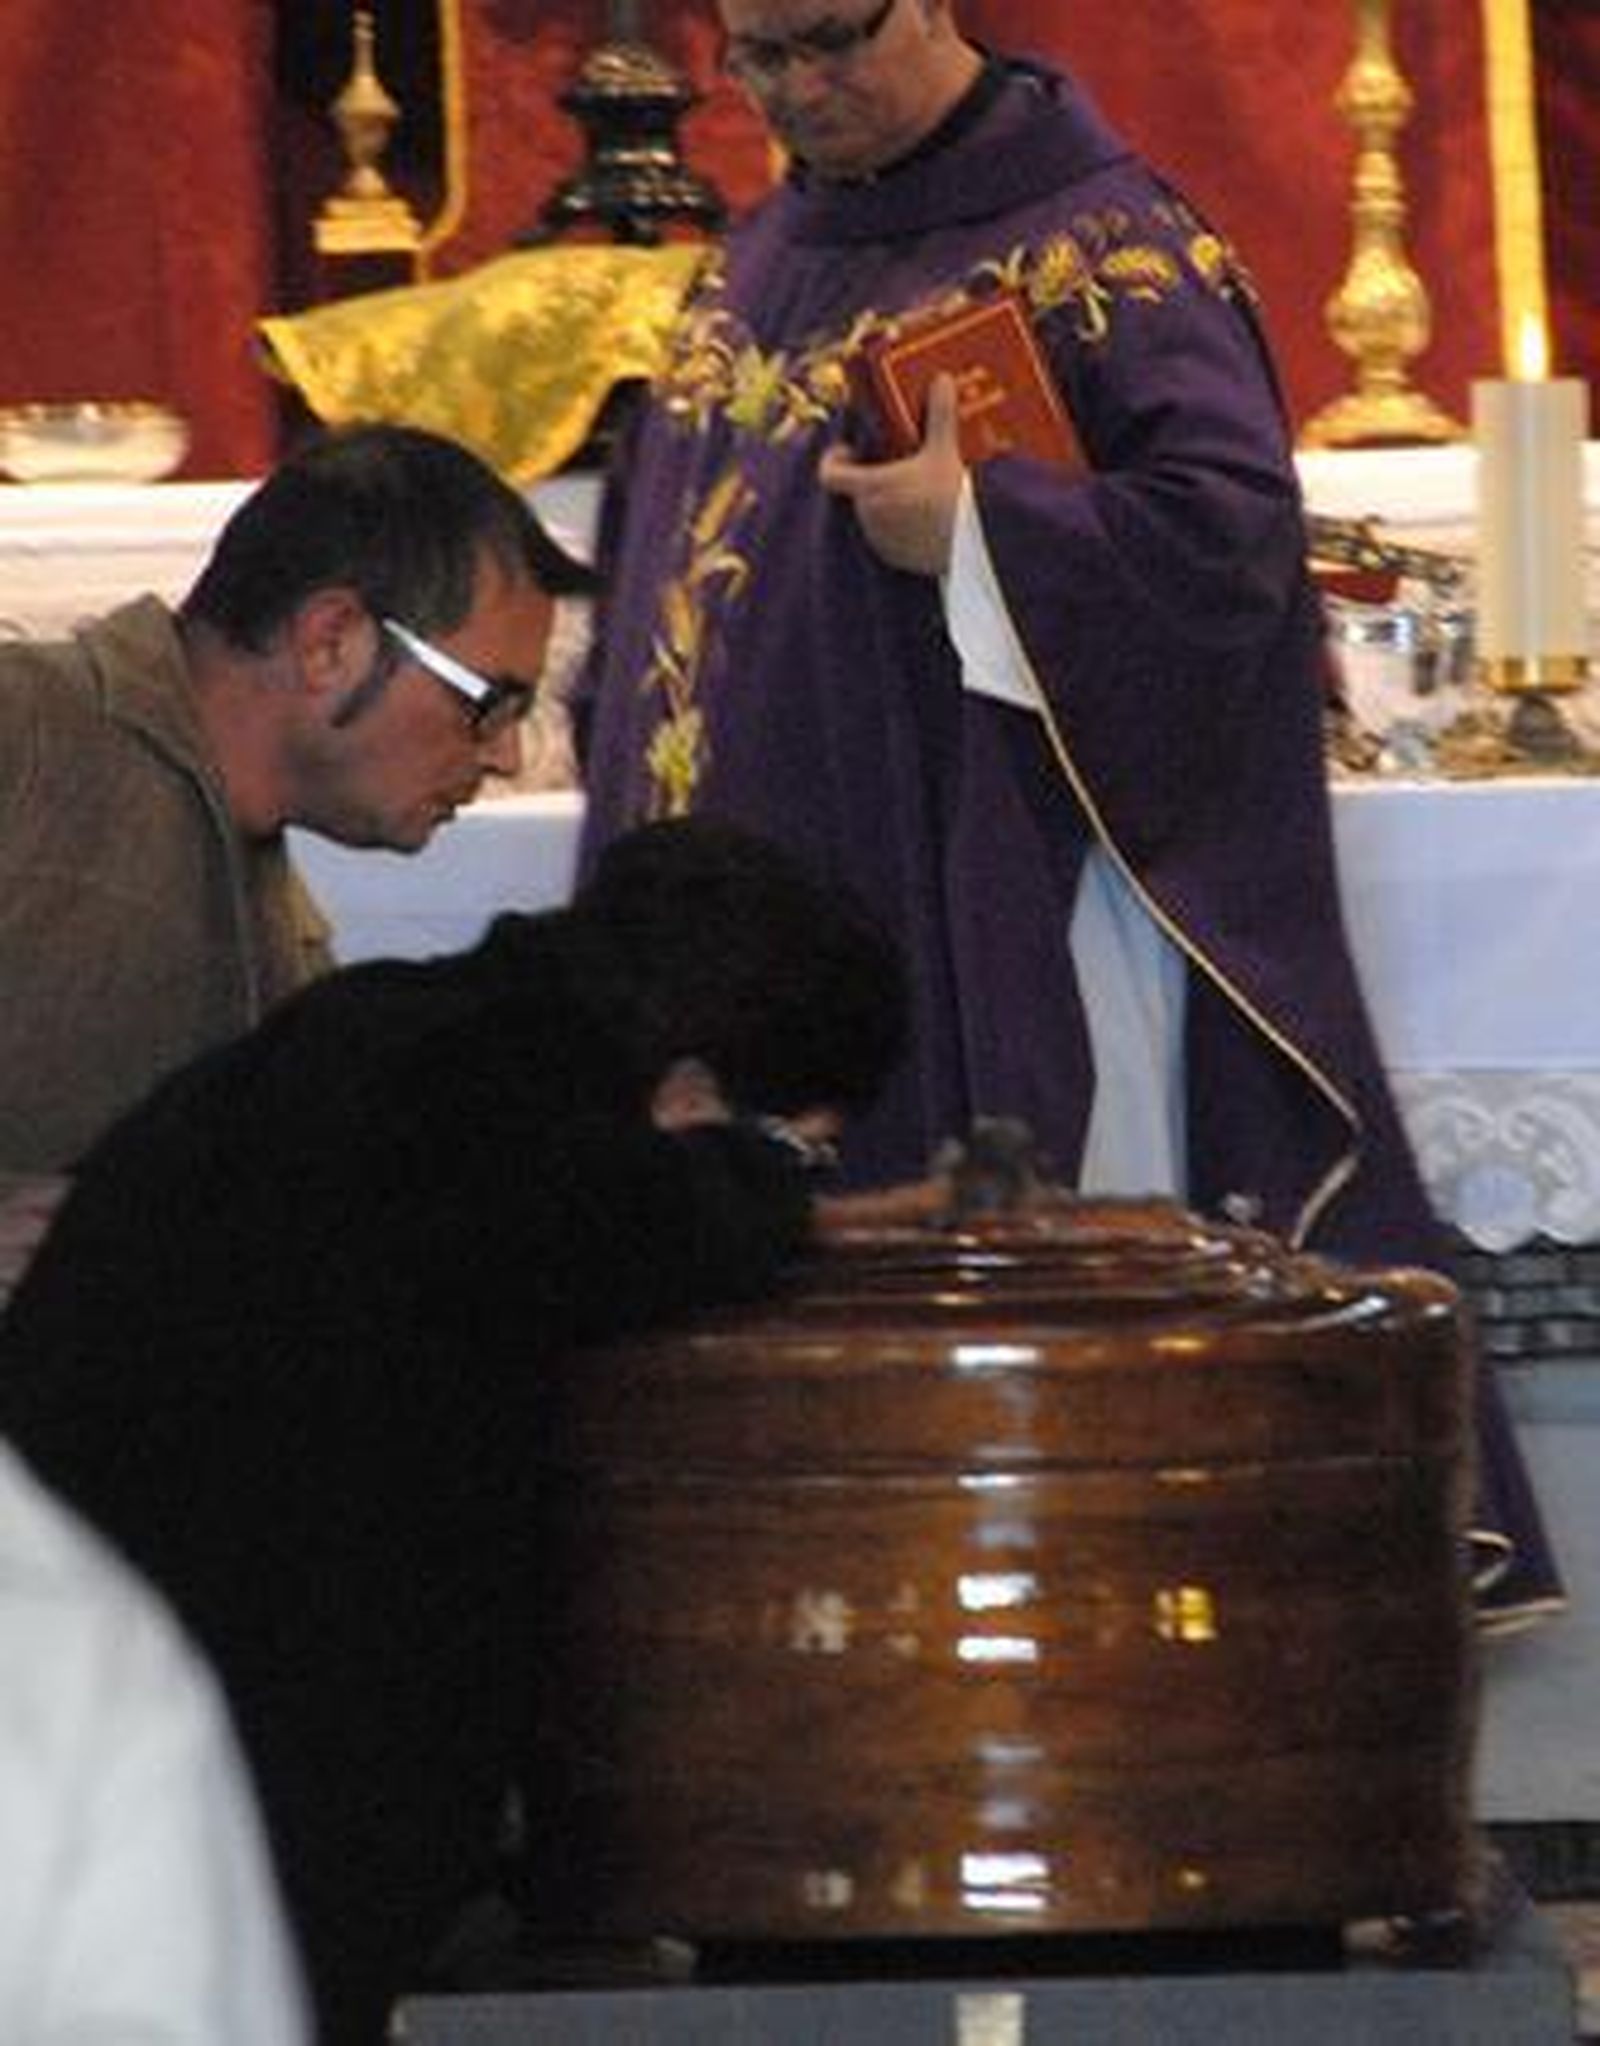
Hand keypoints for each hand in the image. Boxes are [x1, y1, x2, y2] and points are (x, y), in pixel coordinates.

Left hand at [819, 374, 964, 575]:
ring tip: (915, 491)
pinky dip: (899, 527)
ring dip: (886, 503)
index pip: (829, 474)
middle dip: (872, 479)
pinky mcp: (895, 559)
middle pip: (857, 492)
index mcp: (870, 486)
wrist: (971, 542)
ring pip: (873, 515)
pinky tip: (924, 517)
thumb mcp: (944, 450)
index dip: (834, 459)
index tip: (850, 450)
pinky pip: (888, 539)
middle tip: (897, 465)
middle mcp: (868, 516)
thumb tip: (941, 380)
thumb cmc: (951, 495)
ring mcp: (880, 540)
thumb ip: (938, 414)